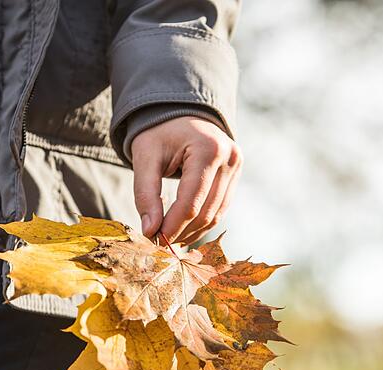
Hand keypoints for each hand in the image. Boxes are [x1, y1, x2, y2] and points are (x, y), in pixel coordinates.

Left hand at [131, 116, 242, 245]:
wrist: (179, 112)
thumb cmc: (159, 132)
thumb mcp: (145, 157)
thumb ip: (146, 193)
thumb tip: (150, 231)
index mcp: (208, 149)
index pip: (191, 202)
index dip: (172, 226)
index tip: (154, 240)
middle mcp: (229, 158)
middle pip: (206, 211)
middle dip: (181, 232)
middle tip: (158, 244)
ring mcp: (237, 167)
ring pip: (216, 214)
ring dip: (192, 232)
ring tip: (169, 239)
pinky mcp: (236, 174)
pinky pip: (220, 207)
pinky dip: (201, 222)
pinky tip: (182, 229)